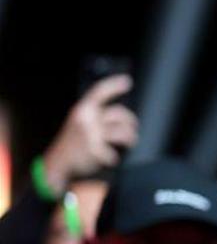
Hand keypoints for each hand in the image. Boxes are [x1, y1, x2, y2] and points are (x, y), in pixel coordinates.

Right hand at [41, 74, 136, 193]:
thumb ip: (95, 114)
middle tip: (133, 128)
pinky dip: (114, 157)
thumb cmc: (73, 141)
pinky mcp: (95, 150)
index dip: (114, 84)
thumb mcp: (79, 121)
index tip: (127, 81)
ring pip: (123, 132)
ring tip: (130, 141)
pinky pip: (114, 153)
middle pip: (120, 114)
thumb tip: (120, 113)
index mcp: (82, 110)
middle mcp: (87, 119)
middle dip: (131, 122)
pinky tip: (111, 158)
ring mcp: (91, 135)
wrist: (57, 163)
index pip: (99, 92)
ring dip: (131, 138)